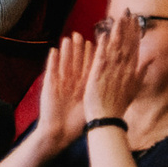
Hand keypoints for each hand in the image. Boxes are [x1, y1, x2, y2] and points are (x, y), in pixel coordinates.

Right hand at [33, 34, 94, 150]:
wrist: (58, 132)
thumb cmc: (76, 121)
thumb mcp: (91, 103)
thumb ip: (101, 89)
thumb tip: (118, 80)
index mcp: (83, 84)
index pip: (90, 65)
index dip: (94, 53)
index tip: (100, 40)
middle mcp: (72, 81)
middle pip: (76, 61)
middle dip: (79, 48)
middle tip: (81, 34)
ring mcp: (60, 83)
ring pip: (64, 63)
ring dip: (66, 51)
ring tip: (68, 38)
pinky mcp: (49, 87)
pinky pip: (51, 72)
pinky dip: (52, 61)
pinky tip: (53, 51)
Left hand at [86, 9, 146, 119]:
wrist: (107, 119)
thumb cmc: (120, 104)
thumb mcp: (135, 87)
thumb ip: (143, 70)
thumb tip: (152, 57)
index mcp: (131, 70)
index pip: (134, 47)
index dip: (135, 32)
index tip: (135, 20)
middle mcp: (123, 69)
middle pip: (126, 45)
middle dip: (127, 28)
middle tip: (128, 13)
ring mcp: (111, 72)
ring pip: (115, 49)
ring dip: (117, 33)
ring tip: (118, 19)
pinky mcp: (97, 76)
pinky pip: (101, 59)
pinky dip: (102, 48)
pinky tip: (103, 36)